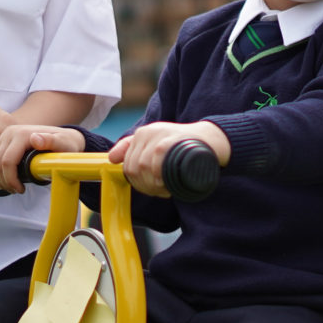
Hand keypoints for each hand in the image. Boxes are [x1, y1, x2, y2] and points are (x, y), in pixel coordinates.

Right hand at [0, 124, 84, 193]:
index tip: (21, 189)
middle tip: (16, 190)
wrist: (63, 137)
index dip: (10, 179)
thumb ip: (52, 141)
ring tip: (11, 187)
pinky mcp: (2, 141)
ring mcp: (5, 135)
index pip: (6, 161)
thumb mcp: (64, 144)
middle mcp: (10, 132)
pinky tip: (4, 180)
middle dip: (4, 181)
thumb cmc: (66, 143)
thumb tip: (35, 139)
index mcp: (22, 134)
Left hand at [108, 121, 228, 198]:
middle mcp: (146, 133)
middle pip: (132, 169)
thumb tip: (111, 158)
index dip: (138, 181)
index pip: (126, 165)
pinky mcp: (167, 143)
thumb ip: (134, 149)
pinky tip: (169, 184)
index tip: (152, 185)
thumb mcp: (158, 144)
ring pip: (142, 169)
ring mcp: (156, 137)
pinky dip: (161, 179)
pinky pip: (154, 166)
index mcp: (142, 134)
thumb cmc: (185, 146)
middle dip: (145, 185)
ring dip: (154, 185)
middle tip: (162, 189)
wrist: (212, 140)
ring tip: (168, 186)